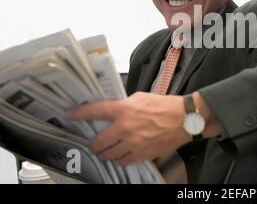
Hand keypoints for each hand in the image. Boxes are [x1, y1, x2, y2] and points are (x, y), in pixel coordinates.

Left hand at [66, 92, 191, 165]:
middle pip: (98, 142)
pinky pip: (123, 161)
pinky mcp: (141, 154)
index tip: (70, 115)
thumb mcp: (141, 98)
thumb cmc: (165, 106)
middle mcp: (125, 127)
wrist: (184, 119)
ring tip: (109, 151)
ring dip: (107, 154)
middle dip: (95, 145)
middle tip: (96, 144)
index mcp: (124, 109)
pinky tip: (124, 154)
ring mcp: (133, 143)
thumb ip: (124, 105)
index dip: (80, 114)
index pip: (95, 111)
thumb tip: (113, 111)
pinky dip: (121, 159)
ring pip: (109, 155)